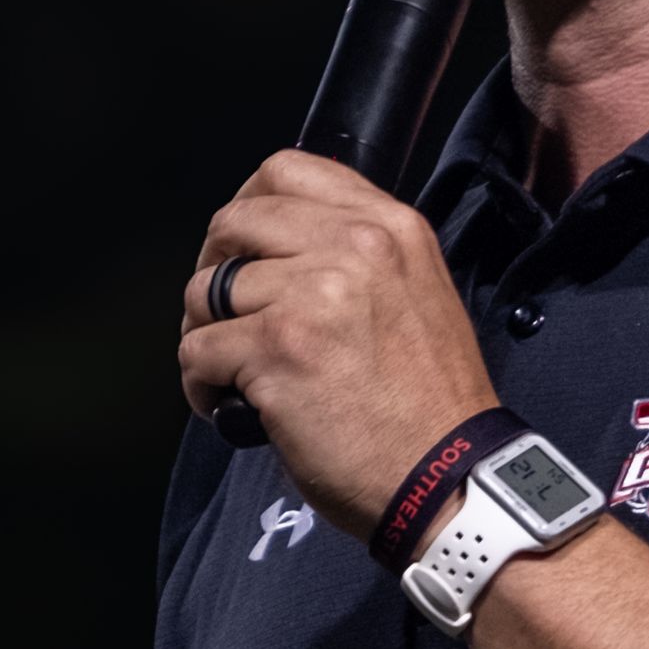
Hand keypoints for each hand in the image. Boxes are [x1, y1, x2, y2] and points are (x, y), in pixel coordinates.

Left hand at [177, 149, 496, 536]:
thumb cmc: (430, 405)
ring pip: (204, 290)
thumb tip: (281, 247)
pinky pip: (197, 349)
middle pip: (233, 221)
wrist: (451, 478)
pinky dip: (200, 383)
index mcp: (390, 226)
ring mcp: (313, 295)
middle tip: (223, 316)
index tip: (239, 247)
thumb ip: (359, 255)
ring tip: (230, 371)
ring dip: (204, 334)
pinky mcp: (278, 348)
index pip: (285, 170)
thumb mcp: (417, 293)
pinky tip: (227, 406)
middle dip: (212, 269)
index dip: (246, 207)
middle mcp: (355, 246)